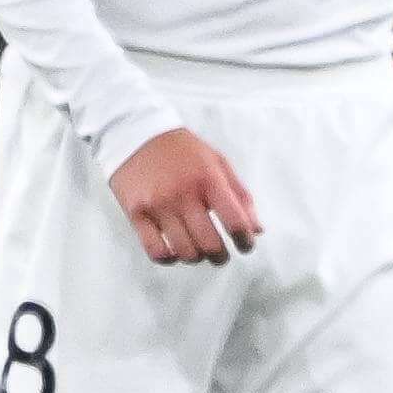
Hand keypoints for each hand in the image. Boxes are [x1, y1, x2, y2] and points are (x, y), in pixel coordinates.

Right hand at [110, 127, 260, 264]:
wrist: (135, 133)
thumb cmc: (181, 150)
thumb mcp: (217, 162)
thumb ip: (240, 195)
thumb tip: (256, 230)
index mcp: (208, 179)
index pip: (235, 222)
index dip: (245, 241)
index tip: (245, 245)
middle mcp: (183, 194)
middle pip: (210, 244)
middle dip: (220, 256)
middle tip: (220, 254)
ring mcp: (158, 205)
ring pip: (185, 252)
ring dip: (196, 257)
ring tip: (197, 250)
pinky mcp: (136, 213)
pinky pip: (156, 251)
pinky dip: (170, 258)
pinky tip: (174, 250)